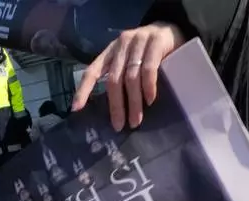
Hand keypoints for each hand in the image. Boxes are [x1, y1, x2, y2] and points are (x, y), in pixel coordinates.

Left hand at [71, 22, 186, 130]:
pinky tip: (150, 101)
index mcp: (110, 51)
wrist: (172, 28)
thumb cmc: (149, 52)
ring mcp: (138, 41)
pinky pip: (149, 69)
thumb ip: (121, 76)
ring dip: (133, 102)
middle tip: (119, 125)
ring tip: (136, 120)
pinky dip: (148, 87)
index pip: (92, 71)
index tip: (76, 109)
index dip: (83, 90)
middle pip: (114, 80)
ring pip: (131, 77)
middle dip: (116, 105)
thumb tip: (116, 110)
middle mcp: (121, 45)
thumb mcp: (130, 60)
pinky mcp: (155, 42)